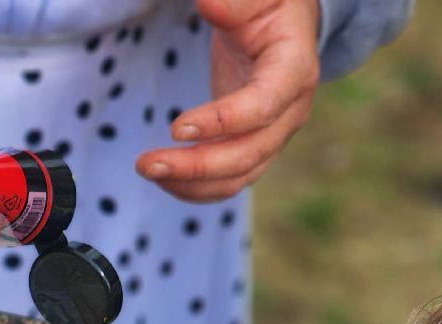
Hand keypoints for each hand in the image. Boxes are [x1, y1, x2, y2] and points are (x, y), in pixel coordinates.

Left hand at [135, 0, 319, 200]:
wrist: (284, 27)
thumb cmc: (268, 6)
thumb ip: (235, 2)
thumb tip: (209, 3)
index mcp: (295, 69)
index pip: (263, 106)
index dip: (223, 122)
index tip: (177, 128)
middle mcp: (291, 111)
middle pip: (248, 154)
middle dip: (196, 166)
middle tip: (146, 163)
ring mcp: (274, 136)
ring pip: (236, 177)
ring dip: (189, 182)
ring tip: (147, 169)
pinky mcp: (254, 148)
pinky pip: (227, 181)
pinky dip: (194, 187)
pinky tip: (162, 176)